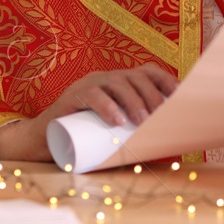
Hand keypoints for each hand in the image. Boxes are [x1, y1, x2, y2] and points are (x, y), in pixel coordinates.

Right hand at [0, 64, 178, 161]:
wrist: (43, 143)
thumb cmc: (84, 139)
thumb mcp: (114, 136)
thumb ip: (138, 139)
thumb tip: (174, 152)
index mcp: (120, 83)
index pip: (148, 72)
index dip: (166, 80)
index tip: (181, 96)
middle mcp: (105, 78)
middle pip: (135, 76)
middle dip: (152, 95)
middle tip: (161, 116)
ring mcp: (87, 84)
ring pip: (116, 82)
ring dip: (133, 101)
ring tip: (142, 122)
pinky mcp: (71, 97)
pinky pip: (92, 94)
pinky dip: (106, 106)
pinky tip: (117, 120)